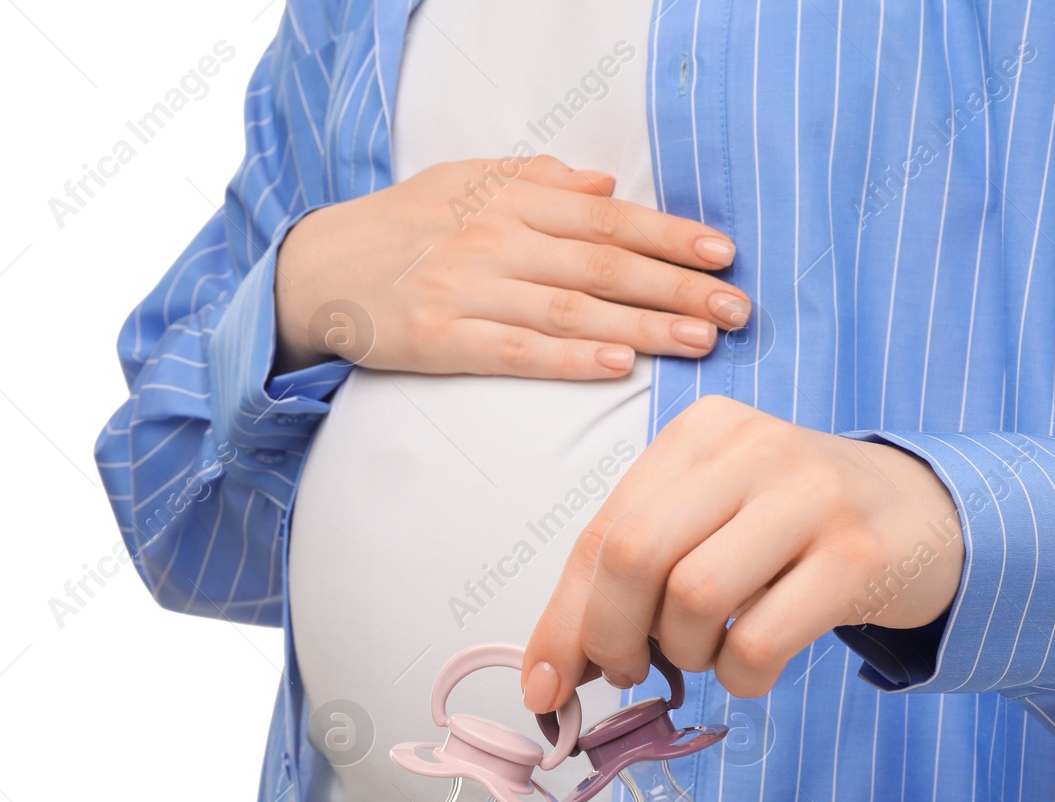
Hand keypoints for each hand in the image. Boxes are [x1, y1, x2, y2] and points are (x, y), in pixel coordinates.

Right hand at [273, 154, 750, 378]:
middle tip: (737, 309)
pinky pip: (517, 351)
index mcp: (510, 201)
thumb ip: (539, 182)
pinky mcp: (443, 341)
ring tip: (700, 341)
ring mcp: (469, 292)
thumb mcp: (467, 181)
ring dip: (643, 327)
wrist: (317, 269)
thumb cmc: (404, 226)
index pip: (607, 218)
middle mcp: (495, 241)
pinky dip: (571, 360)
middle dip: (676, 286)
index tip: (723, 254)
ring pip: (572, 310)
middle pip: (603, 263)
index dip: (669, 236)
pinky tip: (619, 367)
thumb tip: (608, 186)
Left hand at [519, 395, 963, 706]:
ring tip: (708, 651)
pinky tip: (753, 667)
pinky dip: (740, 677)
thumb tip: (548, 674)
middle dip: (611, 638)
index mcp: (699, 433)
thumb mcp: (708, 521)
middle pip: (635, 556)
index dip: (563, 619)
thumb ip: (629, 576)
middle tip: (632, 673)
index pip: (602, 530)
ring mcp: (811, 498)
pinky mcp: (857, 556)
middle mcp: (752, 449)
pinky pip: (760, 641)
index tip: (544, 686)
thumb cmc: (792, 526)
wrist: (926, 512)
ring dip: (686, 653)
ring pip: (694, 598)